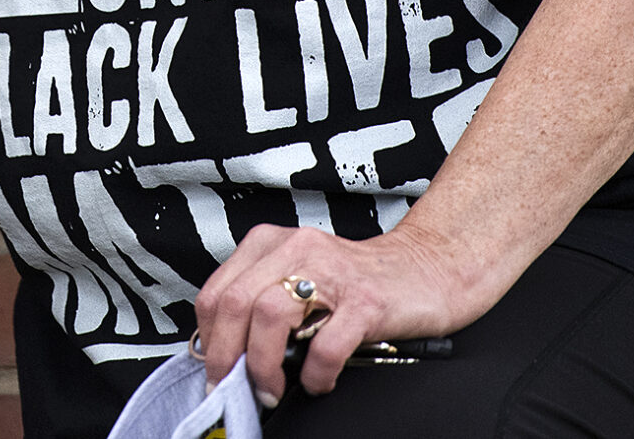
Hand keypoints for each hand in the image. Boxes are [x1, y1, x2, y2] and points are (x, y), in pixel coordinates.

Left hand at [194, 220, 478, 405]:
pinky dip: (314, 373)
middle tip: (236, 389)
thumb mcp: (297, 280)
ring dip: (263, 366)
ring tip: (272, 391)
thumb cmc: (354, 283)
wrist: (425, 270)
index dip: (208, 340)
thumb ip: (259, 304)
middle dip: (227, 358)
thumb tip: (223, 354)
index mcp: (269, 244)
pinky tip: (318, 381)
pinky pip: (325, 345)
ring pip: (269, 317)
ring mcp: (332, 273)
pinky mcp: (366, 301)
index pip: (216, 292)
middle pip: (234, 303)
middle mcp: (296, 249)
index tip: (215, 372)